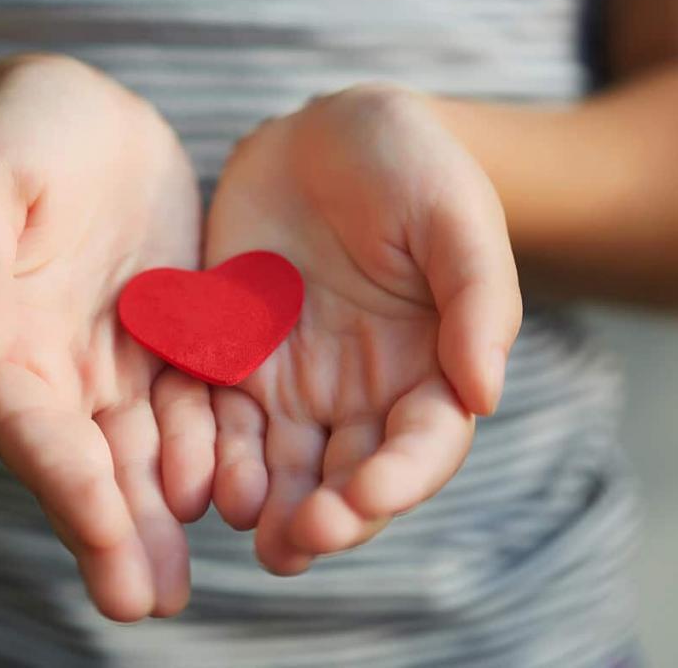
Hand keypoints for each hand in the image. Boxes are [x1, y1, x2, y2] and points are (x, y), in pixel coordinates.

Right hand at [0, 56, 214, 619]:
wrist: (76, 114)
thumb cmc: (17, 135)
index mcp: (6, 342)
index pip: (36, 431)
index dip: (69, 489)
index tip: (106, 540)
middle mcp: (61, 367)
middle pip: (91, 463)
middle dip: (119, 533)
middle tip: (152, 601)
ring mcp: (119, 357)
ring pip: (144, 448)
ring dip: (163, 511)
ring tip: (185, 578)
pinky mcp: (172, 336)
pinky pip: (195, 402)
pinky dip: (209, 449)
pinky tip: (232, 495)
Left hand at [205, 84, 521, 573]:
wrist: (328, 135)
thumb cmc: (410, 166)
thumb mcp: (456, 215)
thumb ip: (478, 298)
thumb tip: (485, 395)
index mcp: (430, 368)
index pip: (421, 445)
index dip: (397, 480)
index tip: (364, 497)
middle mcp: (364, 393)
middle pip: (349, 475)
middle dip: (327, 516)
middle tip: (294, 542)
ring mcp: (296, 382)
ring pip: (281, 464)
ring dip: (264, 502)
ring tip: (245, 522)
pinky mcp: (236, 361)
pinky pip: (218, 417)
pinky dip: (207, 450)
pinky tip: (193, 475)